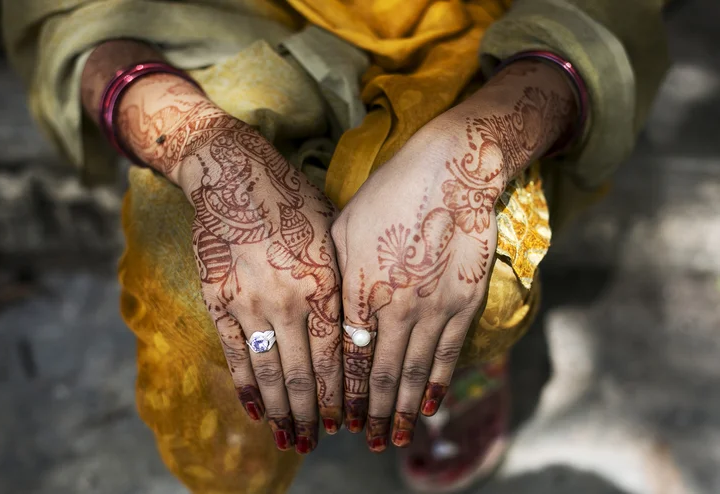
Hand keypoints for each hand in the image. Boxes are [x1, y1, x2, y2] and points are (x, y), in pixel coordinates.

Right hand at [116, 75, 342, 454]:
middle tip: (315, 442)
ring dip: (280, 410)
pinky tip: (255, 408)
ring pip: (267, 371)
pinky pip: (232, 353)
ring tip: (288, 438)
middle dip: (310, 414)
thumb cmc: (291, 200)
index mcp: (321, 284)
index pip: (333, 357)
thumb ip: (340, 285)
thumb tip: (352, 332)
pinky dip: (245, 384)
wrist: (232, 174)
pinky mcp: (216, 300)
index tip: (343, 421)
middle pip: (301, 374)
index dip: (338, 395)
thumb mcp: (332, 235)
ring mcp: (247, 303)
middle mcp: (287, 300)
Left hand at [332, 60, 575, 451]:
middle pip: (378, 375)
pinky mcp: (463, 304)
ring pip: (412, 374)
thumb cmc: (390, 194)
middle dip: (369, 414)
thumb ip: (335, 276)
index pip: (346, 359)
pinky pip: (447, 355)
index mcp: (358, 290)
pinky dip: (436, 385)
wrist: (451, 171)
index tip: (336, 417)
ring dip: (402, 410)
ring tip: (395, 438)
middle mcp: (393, 308)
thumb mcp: (344, 227)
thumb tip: (329, 315)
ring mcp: (431, 309)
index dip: (341, 394)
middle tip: (366, 440)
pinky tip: (430, 408)